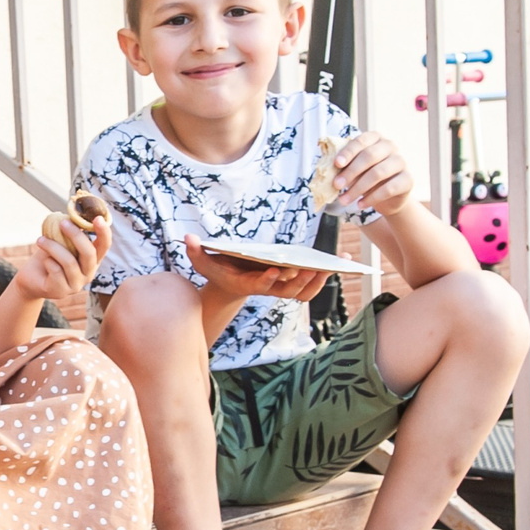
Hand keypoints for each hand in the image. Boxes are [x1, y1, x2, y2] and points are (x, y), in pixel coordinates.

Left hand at [12, 213, 107, 301]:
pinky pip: (56, 271)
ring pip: (69, 262)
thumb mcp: (60, 242)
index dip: (104, 232)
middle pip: (89, 253)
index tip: (97, 218)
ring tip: (40, 240)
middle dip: (76, 235)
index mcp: (92, 260)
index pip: (104, 246)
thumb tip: (71, 214)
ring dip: (53, 247)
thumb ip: (68, 232)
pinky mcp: (61, 291)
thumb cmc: (48, 256)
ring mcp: (76, 284)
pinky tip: (44, 260)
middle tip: (62, 223)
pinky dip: (48, 261)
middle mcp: (88, 273)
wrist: (31, 278)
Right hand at [184, 236, 330, 302]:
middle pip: (287, 290)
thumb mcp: (203, 262)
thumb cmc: (217, 270)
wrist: (230, 285)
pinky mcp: (290, 283)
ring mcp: (280, 287)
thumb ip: (195, 251)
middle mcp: (267, 288)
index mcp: (247, 283)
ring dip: (319, 281)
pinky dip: (326, 276)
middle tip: (312, 267)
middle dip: (301, 280)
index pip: (258, 284)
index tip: (275, 269)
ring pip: (304, 291)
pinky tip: (341, 260)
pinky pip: (312, 285)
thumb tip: (187, 237)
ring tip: (333, 265)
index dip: (267, 279)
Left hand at [331, 131, 415, 218]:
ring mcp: (401, 162)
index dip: (348, 152)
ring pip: (378, 173)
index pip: (361, 141)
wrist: (388, 197)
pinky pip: (389, 188)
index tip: (336, 164)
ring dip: (358, 188)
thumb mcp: (354, 169)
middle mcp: (390, 146)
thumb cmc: (366, 177)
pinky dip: (372, 198)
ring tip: (344, 200)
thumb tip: (329, 171)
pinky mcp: (408, 179)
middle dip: (350, 172)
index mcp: (375, 138)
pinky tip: (360, 205)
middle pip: (369, 156)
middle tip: (336, 185)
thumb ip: (344, 166)